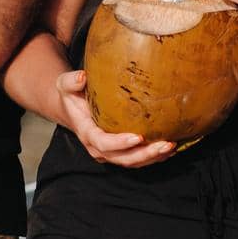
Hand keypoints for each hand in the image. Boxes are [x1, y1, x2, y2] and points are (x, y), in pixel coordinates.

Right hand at [56, 70, 176, 167]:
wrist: (74, 109)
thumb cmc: (73, 96)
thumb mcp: (66, 85)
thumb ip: (71, 81)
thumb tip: (82, 76)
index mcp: (88, 133)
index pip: (103, 143)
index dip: (120, 143)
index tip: (138, 137)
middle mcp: (99, 148)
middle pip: (123, 158)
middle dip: (145, 154)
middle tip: (165, 144)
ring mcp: (111, 153)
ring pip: (133, 162)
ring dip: (153, 157)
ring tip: (172, 146)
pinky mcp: (122, 152)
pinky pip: (139, 159)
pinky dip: (155, 156)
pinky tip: (171, 148)